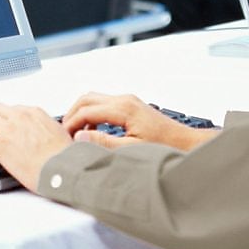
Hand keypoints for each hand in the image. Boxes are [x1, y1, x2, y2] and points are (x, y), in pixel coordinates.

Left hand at [0, 103, 72, 193]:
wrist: (64, 170)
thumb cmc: (66, 159)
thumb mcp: (61, 135)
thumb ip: (48, 131)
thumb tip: (46, 138)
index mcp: (35, 113)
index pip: (12, 109)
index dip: (5, 120)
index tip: (4, 129)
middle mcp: (20, 117)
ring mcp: (8, 129)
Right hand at [61, 93, 216, 151]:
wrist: (184, 142)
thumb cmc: (164, 146)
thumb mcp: (132, 149)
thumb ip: (104, 143)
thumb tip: (80, 138)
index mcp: (123, 108)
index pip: (86, 110)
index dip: (71, 124)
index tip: (64, 138)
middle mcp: (124, 100)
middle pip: (86, 99)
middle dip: (72, 115)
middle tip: (65, 134)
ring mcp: (127, 100)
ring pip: (94, 99)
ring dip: (81, 113)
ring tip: (76, 134)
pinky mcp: (130, 105)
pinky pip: (103, 104)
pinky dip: (92, 114)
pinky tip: (91, 131)